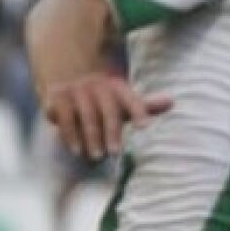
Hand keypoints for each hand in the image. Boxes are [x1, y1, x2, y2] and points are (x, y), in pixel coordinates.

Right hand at [41, 74, 171, 158]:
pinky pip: (66, 118)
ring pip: (87, 117)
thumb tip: (172, 102)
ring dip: (92, 138)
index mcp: (118, 86)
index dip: (139, 112)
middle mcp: (98, 86)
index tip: (145, 127)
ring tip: (97, 157)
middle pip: (109, 112)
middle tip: (115, 153)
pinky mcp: (58, 96)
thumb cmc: (104, 96)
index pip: (131, 100)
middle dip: (112, 133)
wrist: (66, 73)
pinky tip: (77, 150)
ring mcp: (77, 90)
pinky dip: (71, 135)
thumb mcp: (124, 100)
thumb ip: (146, 105)